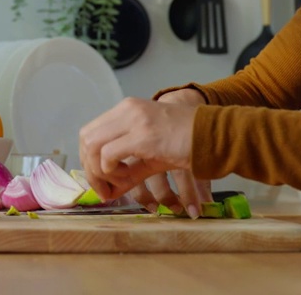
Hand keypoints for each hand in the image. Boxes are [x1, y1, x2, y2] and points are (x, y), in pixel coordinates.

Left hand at [78, 93, 201, 213]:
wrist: (213, 135)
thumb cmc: (186, 142)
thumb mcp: (151, 155)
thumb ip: (128, 170)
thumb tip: (108, 191)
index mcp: (127, 109)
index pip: (90, 132)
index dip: (89, 159)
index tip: (101, 181)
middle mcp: (127, 110)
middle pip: (86, 138)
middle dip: (89, 168)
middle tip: (105, 188)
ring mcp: (134, 120)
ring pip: (93, 146)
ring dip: (99, 172)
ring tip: (119, 184)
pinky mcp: (143, 136)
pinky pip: (109, 155)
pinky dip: (111, 172)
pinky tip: (129, 178)